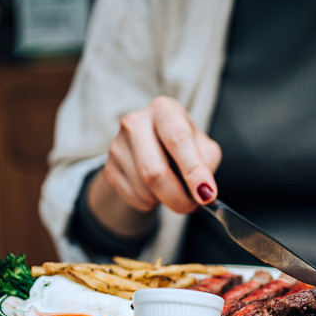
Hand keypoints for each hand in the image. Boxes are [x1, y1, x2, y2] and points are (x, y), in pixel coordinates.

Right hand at [100, 96, 221, 214]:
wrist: (154, 149)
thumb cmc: (185, 147)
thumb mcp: (204, 148)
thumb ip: (206, 166)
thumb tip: (204, 193)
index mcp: (164, 110)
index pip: (178, 140)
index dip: (193, 170)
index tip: (206, 195)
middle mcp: (136, 122)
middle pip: (155, 171)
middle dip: (178, 197)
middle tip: (193, 206)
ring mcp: (117, 145)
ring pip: (144, 190)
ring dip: (166, 200)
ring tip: (174, 190)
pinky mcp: (108, 168)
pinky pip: (134, 199)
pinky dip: (152, 204)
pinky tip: (157, 191)